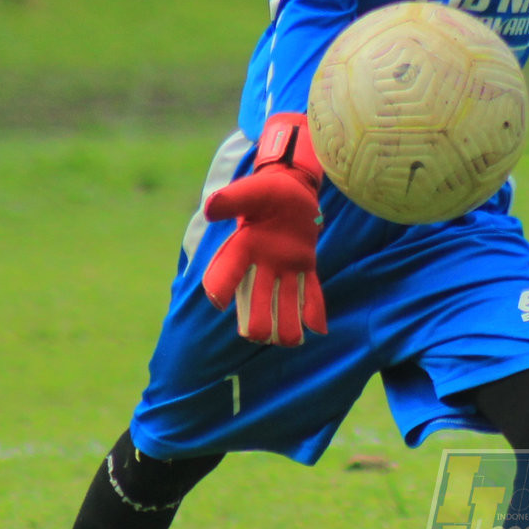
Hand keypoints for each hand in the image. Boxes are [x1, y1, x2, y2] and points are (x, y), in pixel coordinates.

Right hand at [201, 114, 326, 345]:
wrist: (292, 188)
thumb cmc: (268, 189)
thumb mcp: (252, 190)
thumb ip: (233, 199)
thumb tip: (210, 209)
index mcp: (242, 247)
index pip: (227, 271)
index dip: (220, 286)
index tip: (218, 301)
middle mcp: (260, 264)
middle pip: (255, 300)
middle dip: (257, 321)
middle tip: (259, 335)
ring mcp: (283, 268)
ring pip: (283, 304)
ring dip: (285, 325)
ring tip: (292, 340)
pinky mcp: (303, 267)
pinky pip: (309, 292)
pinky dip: (313, 311)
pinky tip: (318, 329)